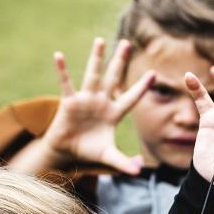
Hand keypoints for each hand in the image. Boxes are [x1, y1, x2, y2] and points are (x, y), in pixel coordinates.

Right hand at [37, 38, 153, 174]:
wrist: (67, 150)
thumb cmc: (89, 150)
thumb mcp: (108, 156)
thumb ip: (123, 162)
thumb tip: (139, 172)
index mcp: (114, 113)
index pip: (131, 97)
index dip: (142, 86)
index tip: (154, 73)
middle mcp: (101, 102)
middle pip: (114, 78)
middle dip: (120, 61)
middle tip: (128, 43)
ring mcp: (85, 99)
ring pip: (92, 75)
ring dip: (96, 58)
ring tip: (100, 41)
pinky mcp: (69, 101)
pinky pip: (66, 83)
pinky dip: (62, 70)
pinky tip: (59, 55)